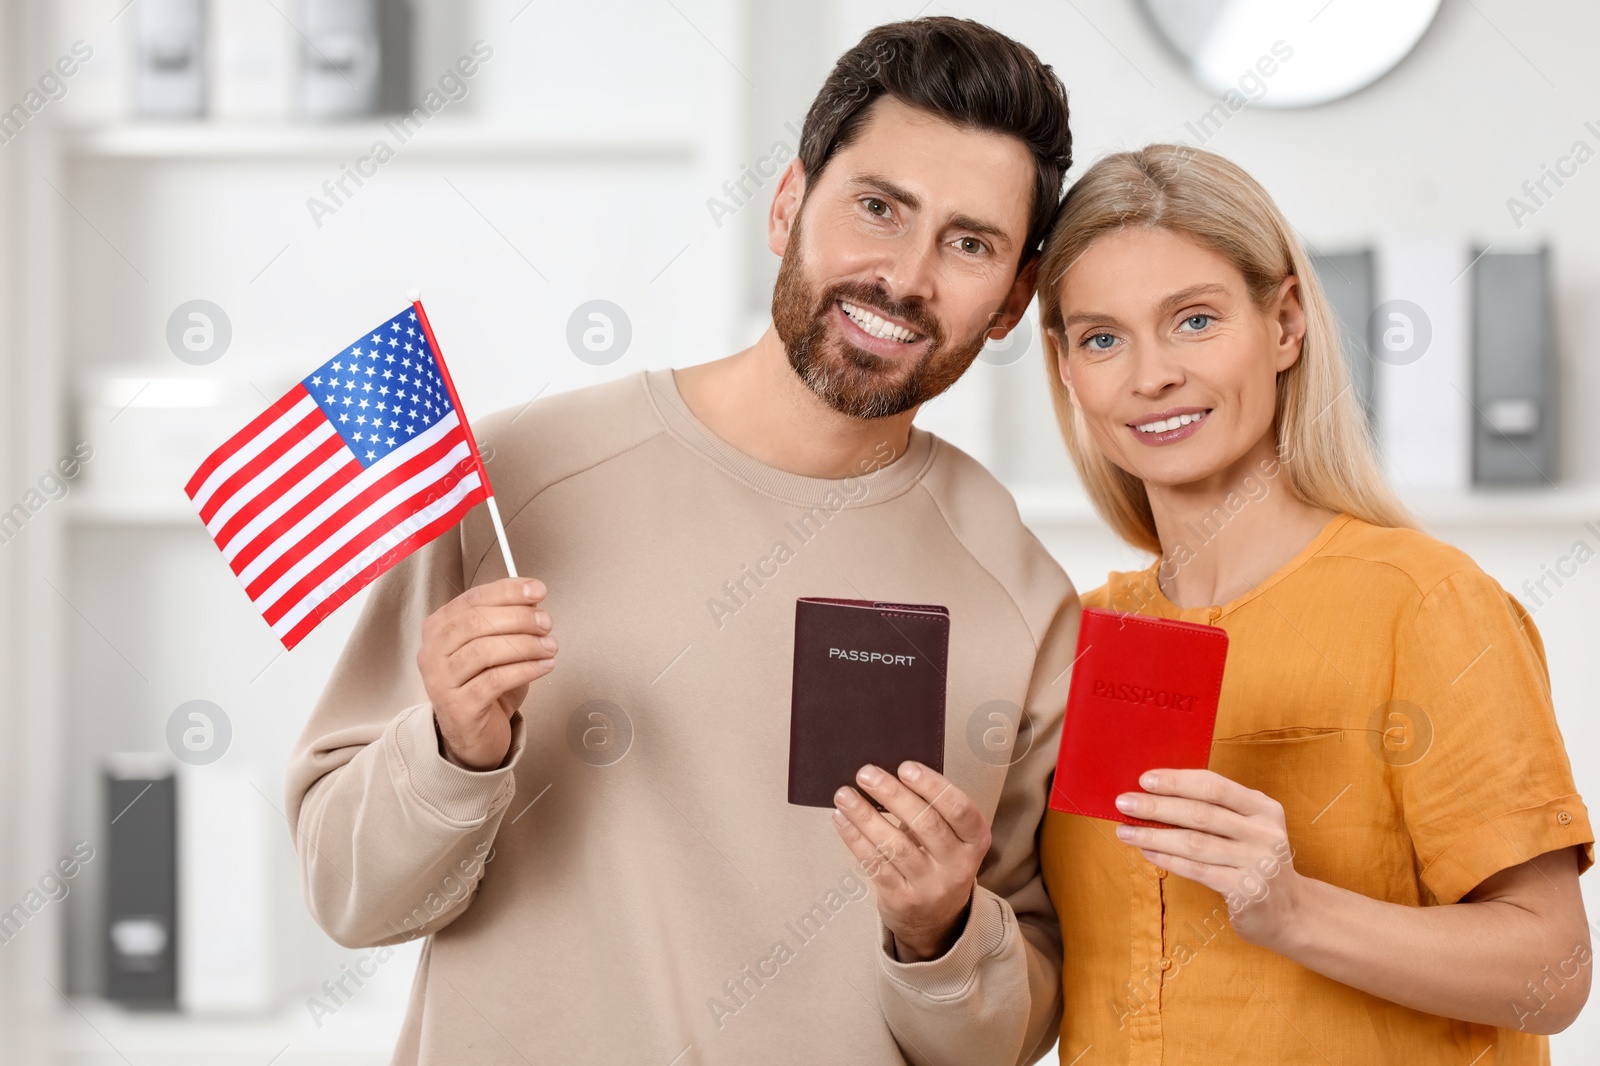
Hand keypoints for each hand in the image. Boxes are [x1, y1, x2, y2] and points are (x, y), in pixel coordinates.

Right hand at [418, 577, 556, 770]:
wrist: (473, 733)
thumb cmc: (484, 685)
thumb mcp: (495, 646)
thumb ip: (508, 619)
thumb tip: (532, 597)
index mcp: (438, 628)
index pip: (473, 599)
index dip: (508, 591)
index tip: (537, 590)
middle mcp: (432, 652)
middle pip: (476, 622)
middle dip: (519, 618)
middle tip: (546, 623)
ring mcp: (441, 680)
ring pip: (485, 651)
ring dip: (525, 645)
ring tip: (549, 646)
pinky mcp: (458, 707)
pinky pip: (495, 680)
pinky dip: (525, 669)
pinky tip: (544, 666)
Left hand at [833, 761, 989, 961]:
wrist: (936, 921)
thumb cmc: (938, 861)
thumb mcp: (952, 839)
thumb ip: (931, 810)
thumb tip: (888, 774)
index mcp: (975, 841)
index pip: (960, 809)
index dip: (933, 786)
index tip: (905, 767)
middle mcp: (958, 865)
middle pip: (925, 824)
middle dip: (892, 794)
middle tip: (866, 773)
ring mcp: (930, 886)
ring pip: (896, 845)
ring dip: (866, 816)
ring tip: (844, 795)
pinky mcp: (902, 899)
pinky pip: (876, 864)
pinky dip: (855, 838)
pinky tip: (842, 819)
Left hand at [1113, 769, 1301, 946]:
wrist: (1290, 912)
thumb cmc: (1253, 861)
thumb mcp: (1248, 828)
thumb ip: (1216, 811)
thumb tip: (1156, 794)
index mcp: (1264, 808)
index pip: (1215, 786)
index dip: (1177, 781)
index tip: (1144, 779)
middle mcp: (1265, 833)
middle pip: (1200, 813)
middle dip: (1157, 806)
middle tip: (1123, 803)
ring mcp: (1258, 863)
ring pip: (1195, 843)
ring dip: (1154, 835)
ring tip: (1125, 831)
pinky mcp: (1246, 891)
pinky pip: (1198, 870)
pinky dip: (1168, 859)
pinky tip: (1147, 852)